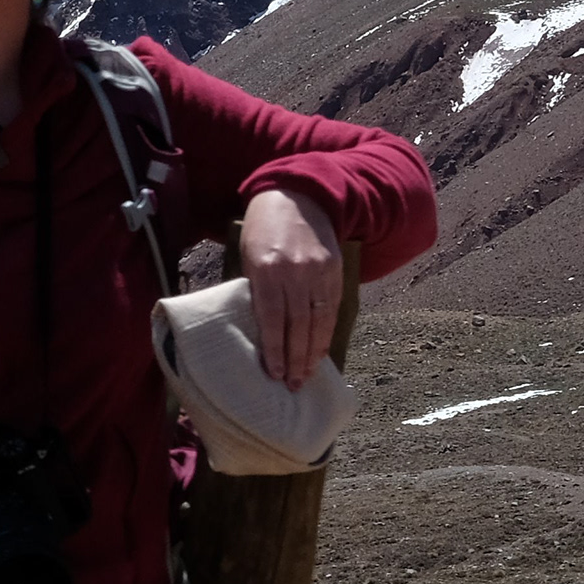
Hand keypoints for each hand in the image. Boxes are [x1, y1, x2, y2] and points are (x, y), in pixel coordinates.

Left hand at [237, 186, 344, 388]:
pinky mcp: (335, 274)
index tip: (273, 373)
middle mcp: (296, 273)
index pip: (270, 316)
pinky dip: (326, 334)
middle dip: (295, 358)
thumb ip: (255, 287)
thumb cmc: (263, 230)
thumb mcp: (249, 254)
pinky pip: (331, 310)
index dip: (274, 348)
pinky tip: (321, 352)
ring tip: (306, 377)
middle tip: (292, 385)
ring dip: (312, 353)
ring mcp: (319, 274)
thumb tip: (258, 327)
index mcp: (267, 268)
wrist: (298, 198)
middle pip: (297, 324)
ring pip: (318, 321)